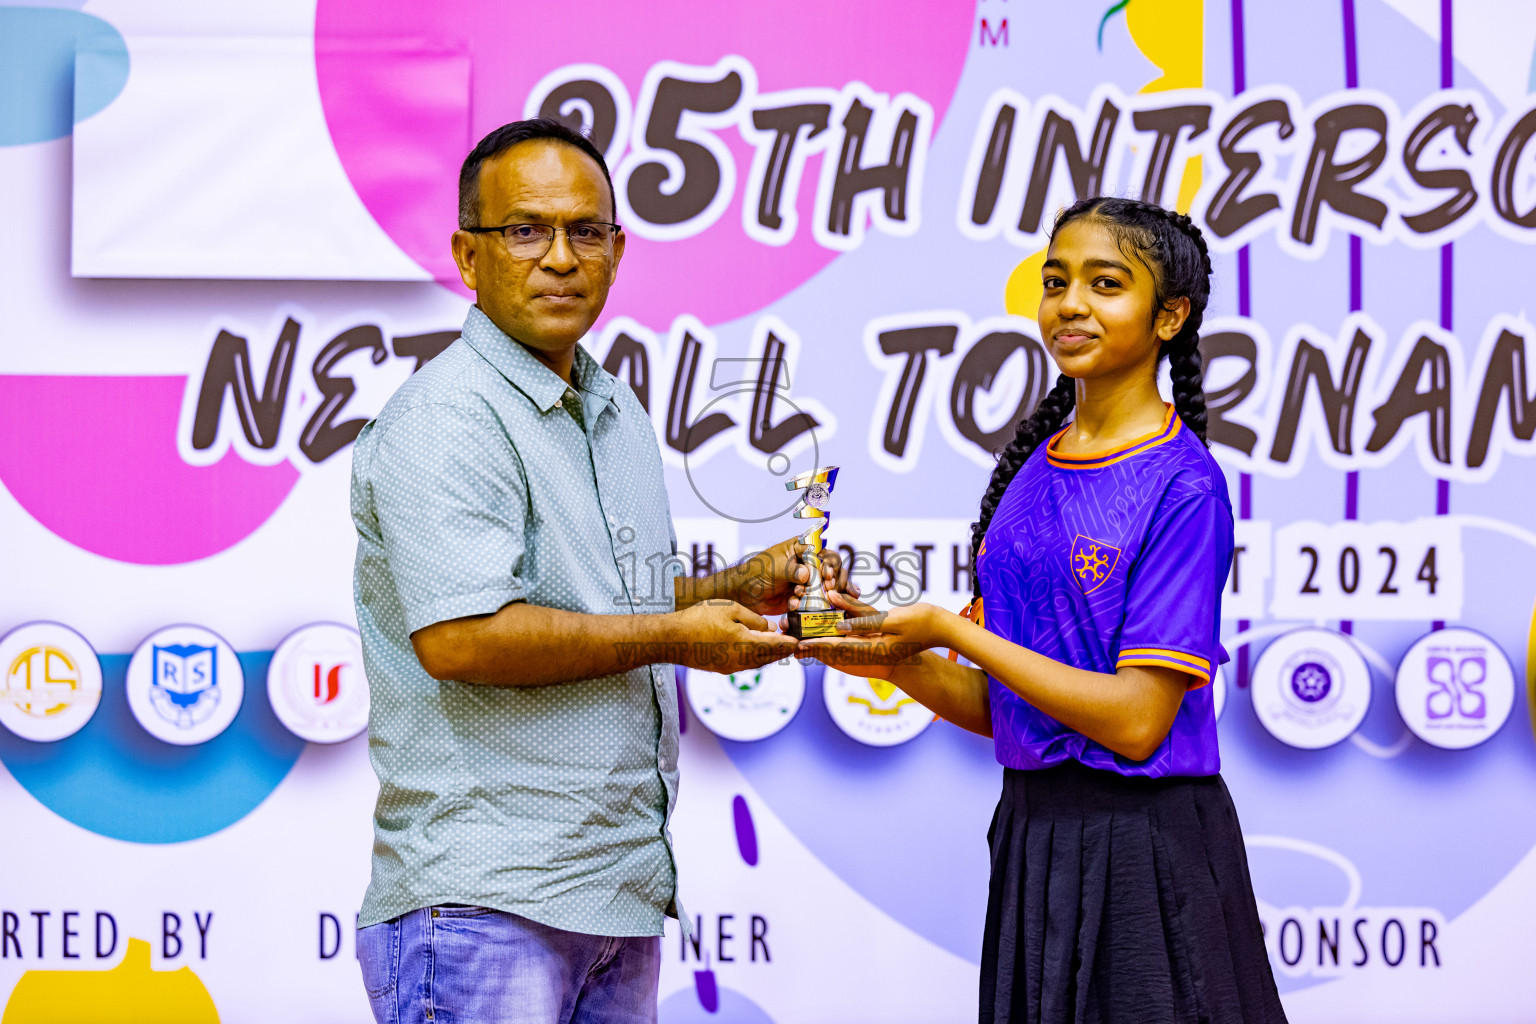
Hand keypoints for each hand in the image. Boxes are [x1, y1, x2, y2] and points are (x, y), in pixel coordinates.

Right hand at [670, 599, 799, 673]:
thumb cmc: (699, 619)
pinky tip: (757, 649)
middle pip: (771, 657)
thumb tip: (769, 627)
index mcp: (746, 645)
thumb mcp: (730, 609)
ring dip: (770, 655)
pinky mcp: (722, 668)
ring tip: (780, 646)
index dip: (791, 643)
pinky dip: (757, 657)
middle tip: (796, 643)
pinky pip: (746, 664)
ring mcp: (731, 667)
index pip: (777, 646)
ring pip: (759, 663)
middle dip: (784, 650)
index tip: (802, 641)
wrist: (672, 639)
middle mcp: (742, 661)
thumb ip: (754, 619)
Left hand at [731, 536, 854, 615]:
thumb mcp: (773, 568)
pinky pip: (814, 601)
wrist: (743, 594)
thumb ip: (791, 570)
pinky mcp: (802, 596)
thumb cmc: (755, 573)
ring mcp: (805, 581)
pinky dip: (810, 604)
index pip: (823, 553)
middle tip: (830, 590)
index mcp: (800, 549)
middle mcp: (806, 564)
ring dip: (824, 594)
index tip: (826, 575)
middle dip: (832, 581)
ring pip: (825, 586)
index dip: (829, 564)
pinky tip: (799, 605)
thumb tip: (805, 574)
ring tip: (817, 599)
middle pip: (830, 570)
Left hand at [793, 591, 938, 678]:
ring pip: (843, 645)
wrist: (943, 629)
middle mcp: (875, 653)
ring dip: (823, 641)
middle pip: (837, 649)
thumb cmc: (923, 622)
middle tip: (791, 642)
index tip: (798, 644)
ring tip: (800, 636)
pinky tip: (825, 628)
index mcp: (878, 651)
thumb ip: (864, 622)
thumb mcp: (893, 619)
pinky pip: (855, 638)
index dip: (817, 645)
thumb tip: (838, 626)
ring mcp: (877, 648)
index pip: (841, 648)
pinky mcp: (879, 642)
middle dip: (814, 645)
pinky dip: (838, 634)